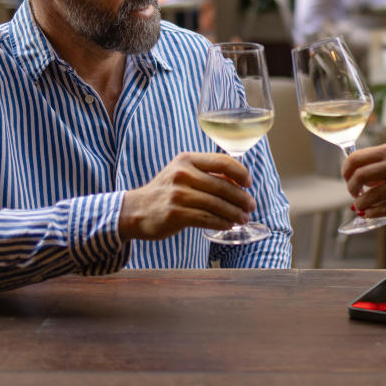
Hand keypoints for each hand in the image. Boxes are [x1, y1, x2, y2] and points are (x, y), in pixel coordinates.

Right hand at [118, 153, 256, 240]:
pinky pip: (207, 219)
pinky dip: (222, 222)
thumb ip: (207, 174)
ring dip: (234, 213)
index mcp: (187, 160)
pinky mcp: (175, 214)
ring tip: (243, 218)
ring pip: (217, 204)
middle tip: (251, 206)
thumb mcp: (182, 173)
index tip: (249, 183)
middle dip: (242, 198)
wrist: (135, 210)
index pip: (222, 162)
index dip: (240, 173)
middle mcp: (182, 174)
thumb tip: (238, 181)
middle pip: (222, 186)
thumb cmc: (166, 191)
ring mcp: (178, 194)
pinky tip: (228, 225)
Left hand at [343, 143, 385, 217]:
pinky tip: (369, 214)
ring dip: (361, 204)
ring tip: (361, 206)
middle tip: (354, 195)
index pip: (357, 158)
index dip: (345, 170)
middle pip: (360, 176)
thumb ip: (383, 164)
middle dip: (352, 189)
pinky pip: (385, 208)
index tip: (347, 179)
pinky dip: (372, 213)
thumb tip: (358, 177)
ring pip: (370, 196)